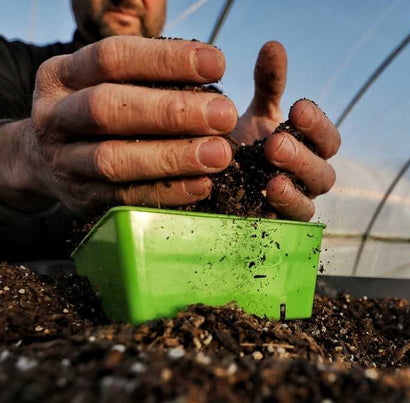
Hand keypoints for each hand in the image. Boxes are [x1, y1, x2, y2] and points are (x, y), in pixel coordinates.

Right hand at [7, 37, 236, 213]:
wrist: (46, 161)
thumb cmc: (96, 115)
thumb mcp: (105, 83)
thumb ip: (148, 75)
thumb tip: (212, 66)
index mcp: (62, 75)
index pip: (113, 58)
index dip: (165, 60)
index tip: (216, 65)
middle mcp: (55, 116)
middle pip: (108, 109)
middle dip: (171, 112)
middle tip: (224, 115)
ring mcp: (64, 162)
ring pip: (113, 160)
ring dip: (171, 158)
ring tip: (218, 154)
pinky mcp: (82, 199)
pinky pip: (125, 199)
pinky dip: (166, 192)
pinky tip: (201, 185)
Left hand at [233, 41, 339, 220]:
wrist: (211, 181)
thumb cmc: (240, 146)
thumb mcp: (254, 115)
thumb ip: (268, 86)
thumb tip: (274, 45)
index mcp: (307, 150)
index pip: (327, 139)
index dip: (318, 125)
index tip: (297, 107)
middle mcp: (306, 179)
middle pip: (323, 172)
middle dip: (302, 157)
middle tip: (275, 145)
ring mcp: (293, 205)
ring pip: (310, 202)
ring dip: (294, 189)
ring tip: (272, 179)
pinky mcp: (276, 227)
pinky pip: (288, 225)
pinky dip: (280, 212)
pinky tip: (264, 199)